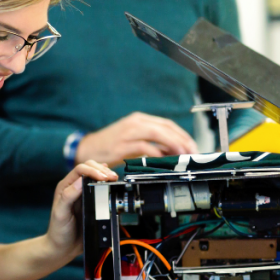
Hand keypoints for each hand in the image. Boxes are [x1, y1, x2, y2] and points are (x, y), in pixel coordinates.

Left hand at [44, 161, 115, 262]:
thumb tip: (80, 182)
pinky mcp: (90, 201)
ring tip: (114, 178)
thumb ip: (68, 197)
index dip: (93, 170)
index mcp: (65, 187)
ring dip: (105, 174)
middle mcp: (74, 187)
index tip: (104, 177)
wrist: (63, 247)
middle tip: (113, 177)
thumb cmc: (58, 231)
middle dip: (102, 170)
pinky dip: (106, 181)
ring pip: (95, 175)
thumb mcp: (60, 214)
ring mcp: (83, 193)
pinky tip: (111, 180)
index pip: (80, 169)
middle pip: (89, 168)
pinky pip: (99, 187)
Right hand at [77, 112, 196, 166]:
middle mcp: (134, 123)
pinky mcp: (122, 145)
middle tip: (191, 152)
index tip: (192, 146)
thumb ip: (152, 143)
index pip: (167, 124)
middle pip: (165, 127)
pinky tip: (163, 160)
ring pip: (157, 134)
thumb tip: (173, 152)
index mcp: (139, 119)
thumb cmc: (111, 145)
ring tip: (182, 155)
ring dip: (172, 145)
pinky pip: (144, 147)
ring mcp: (128, 133)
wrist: (88, 149)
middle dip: (181, 140)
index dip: (182, 135)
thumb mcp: (133, 139)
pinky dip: (156, 153)